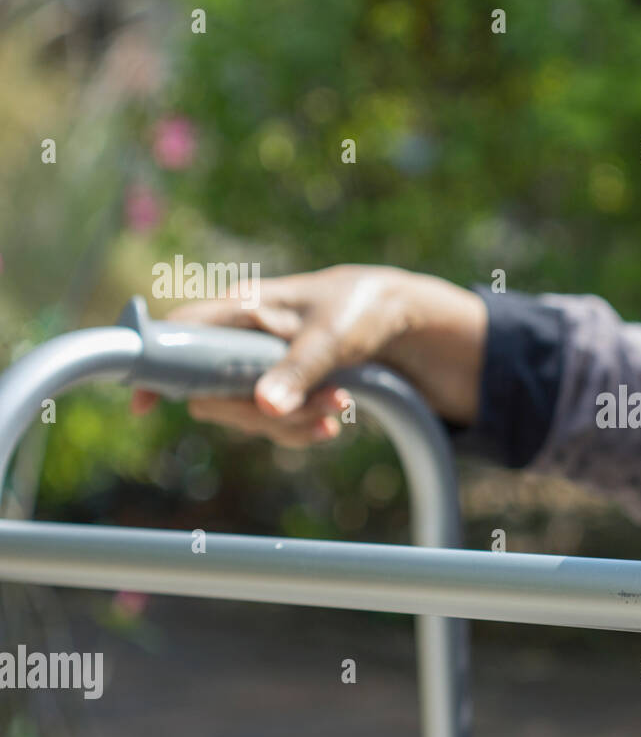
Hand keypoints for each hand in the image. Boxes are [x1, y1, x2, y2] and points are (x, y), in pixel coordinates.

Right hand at [131, 264, 487, 446]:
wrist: (400, 318)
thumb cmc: (361, 309)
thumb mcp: (333, 338)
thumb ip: (298, 370)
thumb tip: (264, 407)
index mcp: (240, 308)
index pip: (179, 335)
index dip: (156, 367)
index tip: (144, 405)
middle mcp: (240, 338)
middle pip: (213, 393)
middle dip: (262, 410)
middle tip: (328, 405)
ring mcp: (257, 365)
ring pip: (247, 413)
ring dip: (294, 421)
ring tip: (343, 406)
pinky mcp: (280, 387)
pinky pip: (274, 423)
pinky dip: (303, 428)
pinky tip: (334, 422)